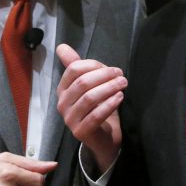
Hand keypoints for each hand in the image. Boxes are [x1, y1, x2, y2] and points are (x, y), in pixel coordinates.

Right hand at [56, 44, 125, 174]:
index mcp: (62, 89)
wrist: (101, 139)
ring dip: (109, 88)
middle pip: (82, 82)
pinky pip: (96, 115)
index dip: (94, 65)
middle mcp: (62, 104)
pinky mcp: (80, 132)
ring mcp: (70, 119)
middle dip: (104, 75)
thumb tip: (61, 46)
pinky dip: (110, 104)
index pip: (74, 70)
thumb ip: (76, 66)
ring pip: (89, 98)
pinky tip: (120, 97)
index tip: (112, 69)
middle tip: (121, 75)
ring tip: (123, 84)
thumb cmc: (96, 108)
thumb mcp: (87, 85)